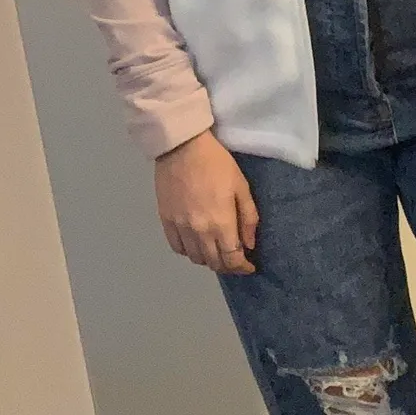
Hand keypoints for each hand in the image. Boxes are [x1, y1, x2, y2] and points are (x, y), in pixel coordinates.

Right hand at [155, 131, 258, 273]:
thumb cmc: (217, 164)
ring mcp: (180, 228)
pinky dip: (189, 251)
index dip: (242, 267)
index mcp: (221, 223)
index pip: (232, 259)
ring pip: (195, 258)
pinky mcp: (166, 221)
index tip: (248, 266)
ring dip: (209, 259)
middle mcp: (199, 232)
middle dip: (228, 265)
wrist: (182, 147)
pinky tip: (196, 243)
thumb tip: (249, 245)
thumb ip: (248, 218)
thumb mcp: (241, 187)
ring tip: (216, 250)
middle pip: (214, 263)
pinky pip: (177, 248)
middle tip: (235, 259)